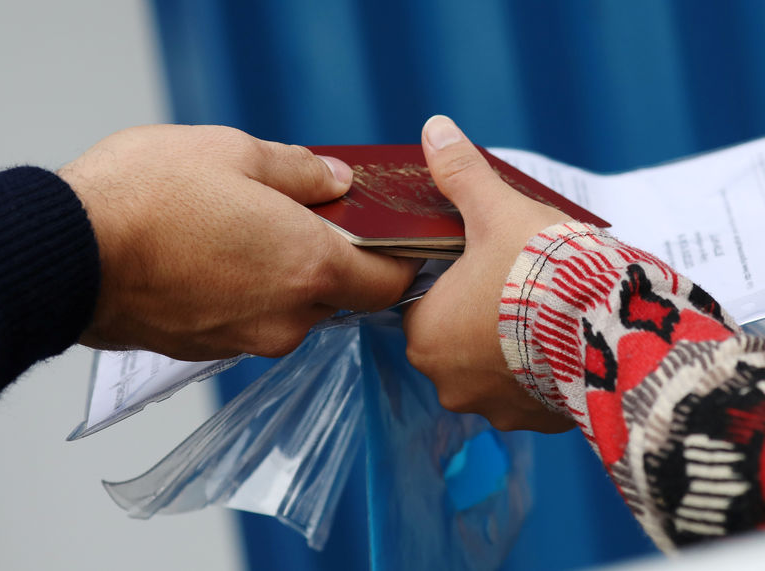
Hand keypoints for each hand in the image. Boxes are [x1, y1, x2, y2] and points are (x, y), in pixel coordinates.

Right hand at [59, 124, 417, 359]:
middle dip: (331, 261)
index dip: (397, 262)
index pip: (387, 282)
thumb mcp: (234, 154)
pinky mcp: (208, 351)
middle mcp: (287, 316)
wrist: (69, 255)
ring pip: (291, 311)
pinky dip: (246, 296)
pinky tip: (212, 260)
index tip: (390, 241)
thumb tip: (336, 181)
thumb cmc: (149, 196)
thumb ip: (300, 172)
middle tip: (303, 219)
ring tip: (244, 233)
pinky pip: (248, 323)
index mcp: (310, 265)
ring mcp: (246, 340)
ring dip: (283, 278)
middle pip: (337, 296)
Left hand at [403, 116, 574, 432]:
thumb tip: (434, 128)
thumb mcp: (499, 214)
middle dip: (482, 314)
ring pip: (494, 367)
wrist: (615, 332)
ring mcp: (494, 409)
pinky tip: (566, 344)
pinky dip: (543, 370)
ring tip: (547, 314)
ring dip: (514, 346)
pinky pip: (531, 392)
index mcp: (426, 333)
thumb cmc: (543, 271)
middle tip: (518, 287)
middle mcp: (449, 382)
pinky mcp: (537, 424)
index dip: (451, 278)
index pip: (423, 302)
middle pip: (456, 337)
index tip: (482, 263)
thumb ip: (461, 175)